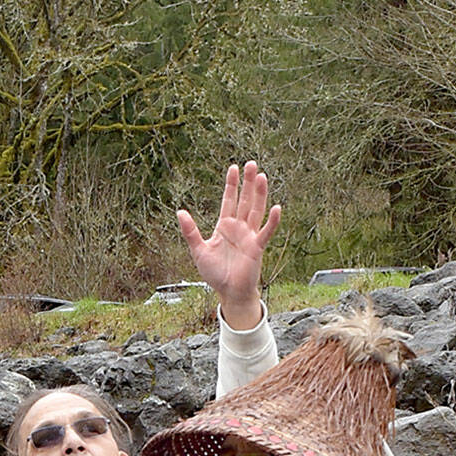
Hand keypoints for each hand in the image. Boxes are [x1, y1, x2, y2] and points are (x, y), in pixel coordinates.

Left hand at [178, 161, 280, 329]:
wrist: (229, 292)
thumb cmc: (214, 273)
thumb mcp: (198, 250)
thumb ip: (190, 231)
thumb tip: (180, 211)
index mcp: (224, 226)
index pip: (229, 200)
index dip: (231, 184)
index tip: (233, 168)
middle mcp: (239, 228)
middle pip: (245, 200)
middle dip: (248, 183)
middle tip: (251, 163)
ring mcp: (249, 236)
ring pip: (256, 211)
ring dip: (260, 194)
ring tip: (262, 177)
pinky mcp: (257, 248)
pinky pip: (265, 232)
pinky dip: (271, 221)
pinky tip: (276, 208)